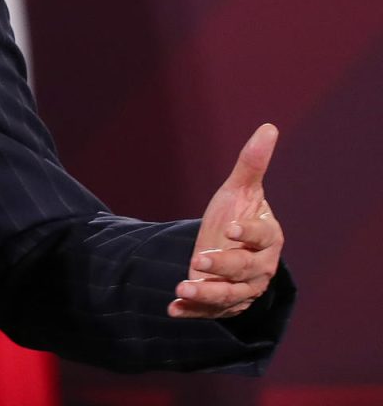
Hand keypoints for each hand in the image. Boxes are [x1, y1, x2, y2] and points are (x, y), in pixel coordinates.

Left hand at [169, 123, 283, 319]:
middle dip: (223, 267)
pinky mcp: (224, 305)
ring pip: (229, 296)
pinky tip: (171, 310)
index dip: (249, 234)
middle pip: (246, 271)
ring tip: (181, 289)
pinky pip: (209, 312)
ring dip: (206, 295)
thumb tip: (268, 127)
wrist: (229, 249)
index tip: (231, 229)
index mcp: (269, 238)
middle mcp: (260, 268)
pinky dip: (191, 313)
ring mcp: (243, 290)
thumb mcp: (240, 190)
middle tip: (198, 260)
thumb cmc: (238, 216)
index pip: (264, 237)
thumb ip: (251, 164)